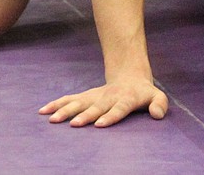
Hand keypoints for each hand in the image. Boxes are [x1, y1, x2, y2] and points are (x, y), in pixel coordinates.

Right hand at [39, 79, 167, 127]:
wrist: (130, 77)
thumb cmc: (144, 93)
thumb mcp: (157, 96)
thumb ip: (160, 104)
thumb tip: (157, 115)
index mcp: (126, 98)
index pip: (118, 108)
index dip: (110, 116)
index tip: (99, 125)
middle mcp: (108, 97)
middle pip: (95, 107)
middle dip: (85, 115)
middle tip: (74, 124)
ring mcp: (95, 96)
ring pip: (79, 102)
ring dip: (65, 110)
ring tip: (52, 120)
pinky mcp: (86, 96)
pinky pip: (69, 100)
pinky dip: (57, 104)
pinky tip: (44, 111)